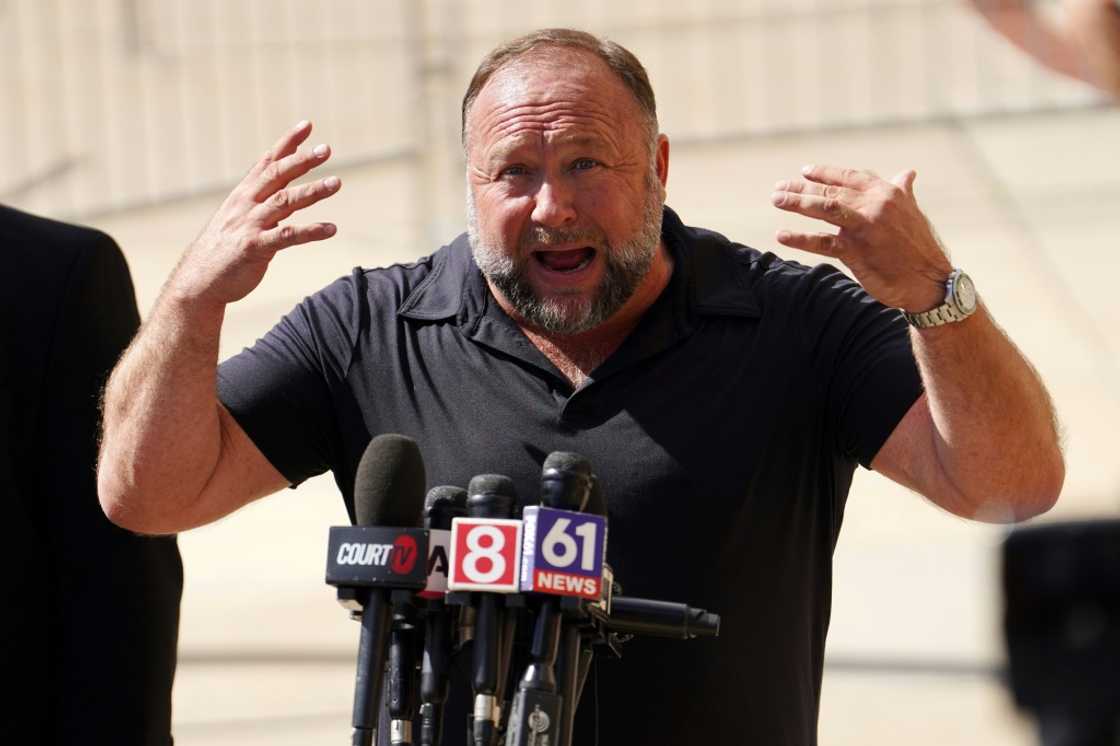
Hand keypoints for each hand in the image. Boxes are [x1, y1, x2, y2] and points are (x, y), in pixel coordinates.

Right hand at [170, 120, 340, 307]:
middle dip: (302, 160)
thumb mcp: (240, 218)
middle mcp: (246, 204)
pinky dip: (311, 231)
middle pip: (277, 175)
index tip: (307, 126)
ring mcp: (249, 225)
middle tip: (326, 149)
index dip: (287, 143)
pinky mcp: (254, 248)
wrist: (199, 280)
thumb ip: (263, 202)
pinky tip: (331, 228)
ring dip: (312, 191)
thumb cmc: (223, 249)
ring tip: (336, 183)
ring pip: (284, 202)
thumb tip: (286, 189)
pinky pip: (287, 236)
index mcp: (244, 195)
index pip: (268, 162)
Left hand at [771, 165, 952, 311]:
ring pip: (824, 209)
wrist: (931, 281)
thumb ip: (902, 191)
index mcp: (888, 193)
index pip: (849, 177)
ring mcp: (864, 227)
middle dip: (801, 188)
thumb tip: (907, 172)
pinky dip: (800, 238)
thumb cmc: (920, 247)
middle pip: (831, 192)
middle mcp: (875, 205)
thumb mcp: (912, 212)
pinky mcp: (856, 251)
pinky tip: (781, 235)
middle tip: (779, 188)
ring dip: (797, 202)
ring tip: (776, 199)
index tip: (804, 171)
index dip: (824, 173)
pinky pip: (823, 242)